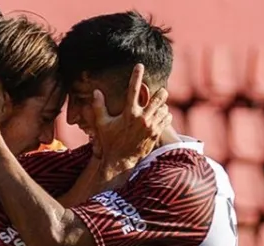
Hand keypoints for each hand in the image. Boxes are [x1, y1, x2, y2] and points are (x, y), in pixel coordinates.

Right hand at [90, 64, 170, 179]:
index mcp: (128, 113)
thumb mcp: (101, 124)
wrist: (120, 161)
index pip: (133, 90)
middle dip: (160, 92)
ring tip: (157, 106)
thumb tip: (96, 92)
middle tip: (158, 92)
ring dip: (162, 105)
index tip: (140, 65)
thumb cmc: (109, 142)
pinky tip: (159, 116)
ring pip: (165, 107)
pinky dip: (165, 115)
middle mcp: (142, 118)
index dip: (136, 76)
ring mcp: (151, 126)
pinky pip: (167, 118)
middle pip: (158, 97)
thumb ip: (99, 107)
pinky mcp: (156, 134)